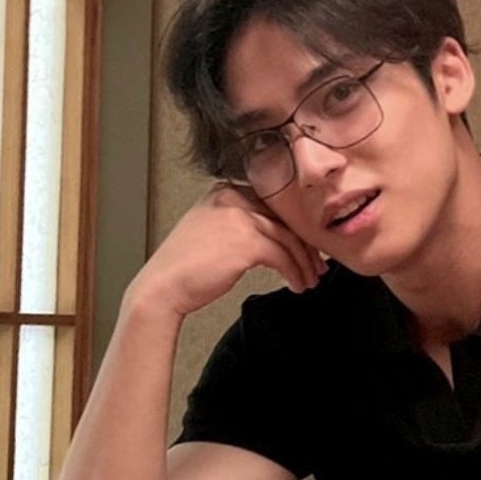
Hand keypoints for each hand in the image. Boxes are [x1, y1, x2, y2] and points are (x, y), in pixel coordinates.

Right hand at [127, 181, 326, 317]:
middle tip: (318, 266)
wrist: (162, 288)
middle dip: (305, 247)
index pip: (273, 207)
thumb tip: (275, 236)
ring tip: (310, 281)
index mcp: (225, 192)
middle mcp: (233, 198)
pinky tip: (296, 285)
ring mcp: (240, 218)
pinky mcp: (247, 241)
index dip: (295, 229)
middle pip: (284, 220)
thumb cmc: (184, 268)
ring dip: (304, 264)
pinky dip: (294, 273)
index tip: (308, 248)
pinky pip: (283, 257)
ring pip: (288, 239)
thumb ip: (240, 224)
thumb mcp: (211, 231)